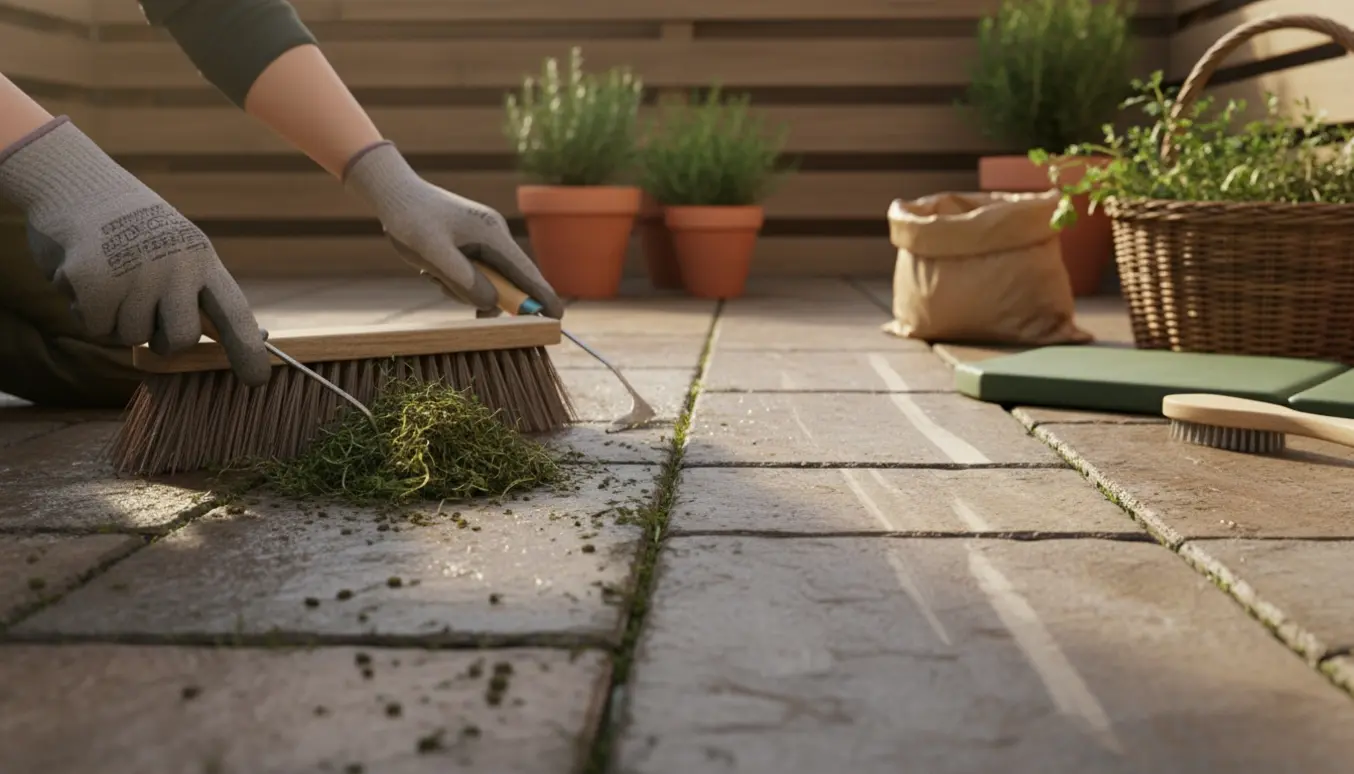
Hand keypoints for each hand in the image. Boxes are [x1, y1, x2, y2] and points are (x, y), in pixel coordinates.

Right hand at [0, 118, 270, 385]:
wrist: (74, 182)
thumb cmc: (132, 227)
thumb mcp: (178, 249)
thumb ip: (201, 293)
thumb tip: (256, 337)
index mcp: (202, 259)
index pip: (234, 312)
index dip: (247, 350)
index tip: (258, 381)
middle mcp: (174, 267)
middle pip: (179, 340)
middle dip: (161, 341)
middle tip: (145, 313)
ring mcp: (135, 274)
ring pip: (131, 337)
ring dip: (116, 318)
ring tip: (110, 275)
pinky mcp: (94, 281)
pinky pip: (96, 327)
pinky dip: (86, 309)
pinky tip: (84, 274)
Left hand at [342, 142, 563, 318]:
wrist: (393, 194)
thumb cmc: (411, 218)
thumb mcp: (433, 252)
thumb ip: (463, 278)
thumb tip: (491, 303)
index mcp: (491, 233)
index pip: (524, 270)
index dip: (541, 295)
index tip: (557, 316)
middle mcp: (492, 236)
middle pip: (507, 280)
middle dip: (490, 296)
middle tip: (470, 307)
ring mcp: (481, 241)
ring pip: (486, 281)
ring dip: (463, 289)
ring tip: (433, 275)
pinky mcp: (468, 246)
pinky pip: (472, 275)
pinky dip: (456, 282)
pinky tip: (433, 271)